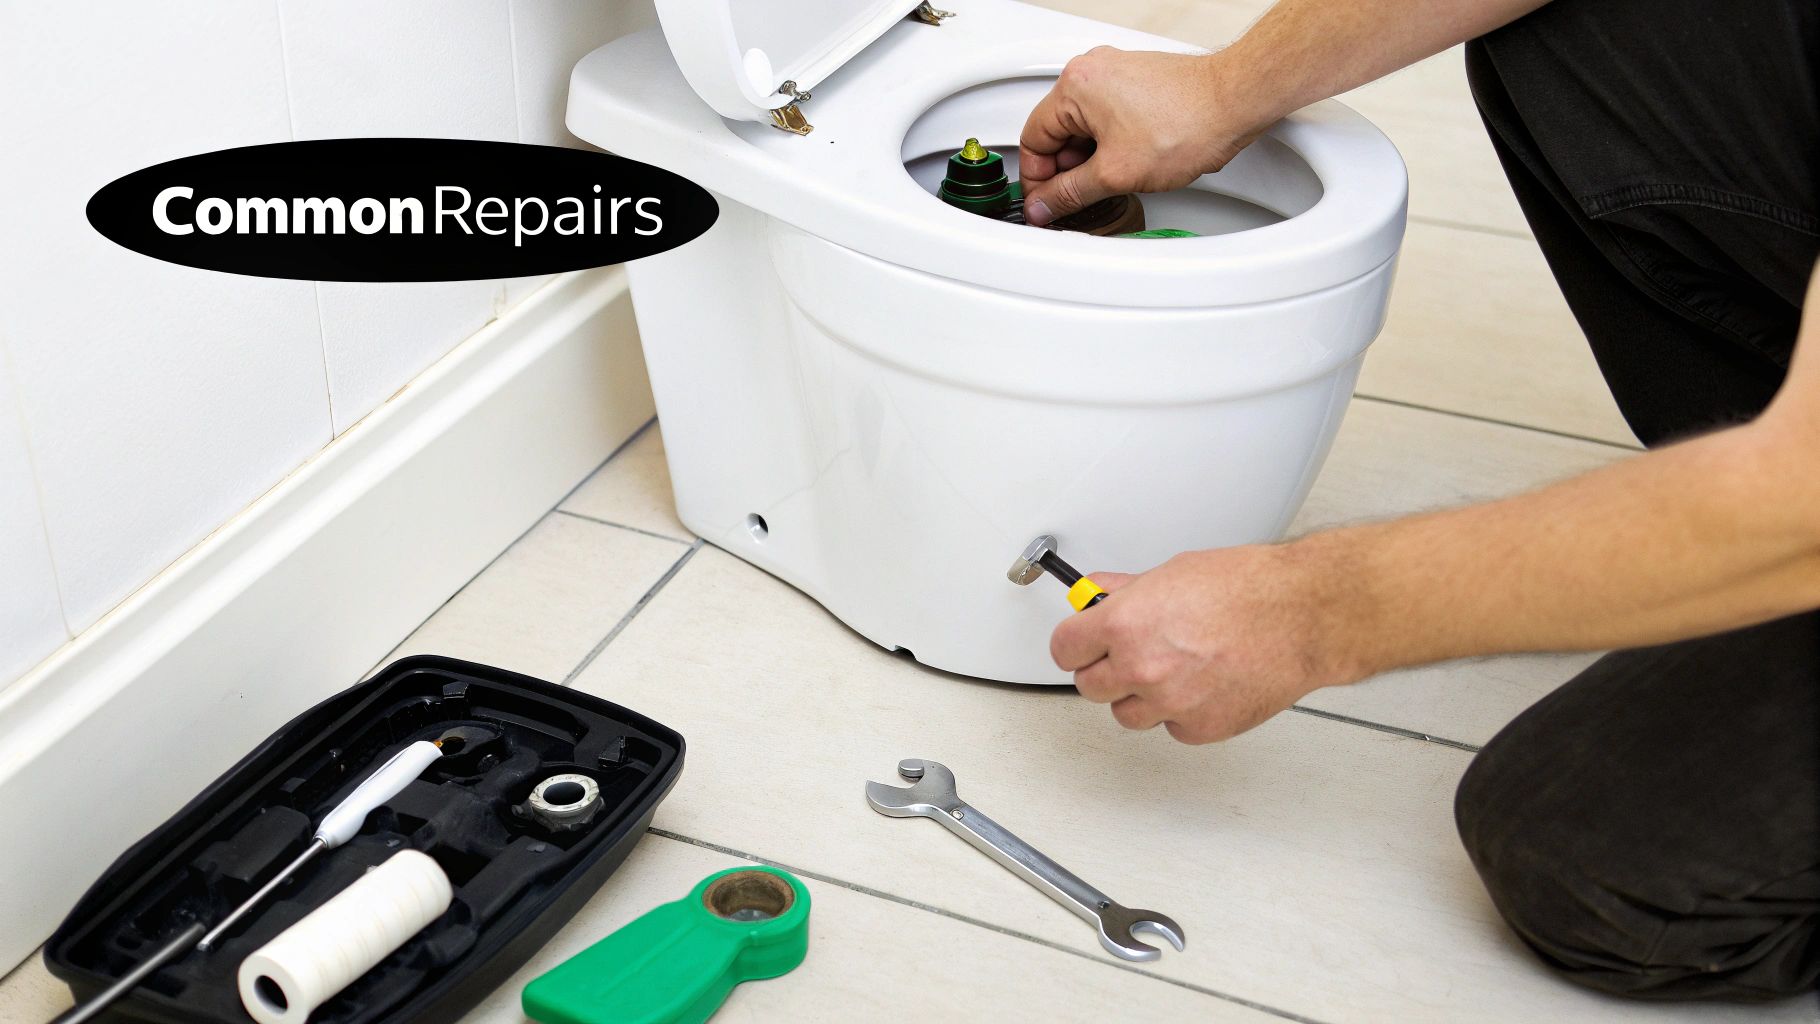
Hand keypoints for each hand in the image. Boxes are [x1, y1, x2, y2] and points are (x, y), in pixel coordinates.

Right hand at [1019, 47, 1268, 225]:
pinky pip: (1108, 116)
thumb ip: (1070, 194)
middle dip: (1066, 170)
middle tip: (1077, 199)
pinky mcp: (1139, 81)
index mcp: (1075, 86)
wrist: (1236, 103)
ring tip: (1110, 182)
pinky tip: (1127, 165)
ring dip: (1090, 159)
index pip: (1033, 138)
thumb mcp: (1114, 173)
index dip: (1036, 180)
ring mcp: (1117, 73)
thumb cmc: (1187, 123)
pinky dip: (1110, 144)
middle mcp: (1093, 71)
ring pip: (1084, 126)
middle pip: (1057, 131)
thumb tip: (1045, 207)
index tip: (1045, 203)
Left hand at [1050, 544, 1372, 743]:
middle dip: (1105, 670)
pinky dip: (1181, 712)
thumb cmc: (1250, 588)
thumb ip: (1127, 592)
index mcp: (1126, 624)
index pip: (1065, 649)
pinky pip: (1171, 728)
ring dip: (1141, 696)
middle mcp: (1141, 667)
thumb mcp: (1174, 573)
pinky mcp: (1199, 728)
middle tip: (1126, 655)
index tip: (1082, 644)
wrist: (1303, 616)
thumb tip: (1099, 595)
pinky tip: (1202, 685)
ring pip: (1127, 714)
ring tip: (1172, 669)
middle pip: (1089, 687)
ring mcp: (1170, 703)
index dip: (1075, 644)